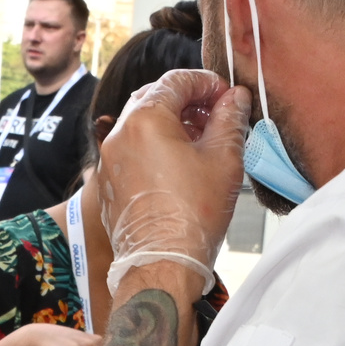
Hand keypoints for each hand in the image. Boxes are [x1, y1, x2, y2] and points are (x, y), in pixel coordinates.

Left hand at [98, 69, 250, 294]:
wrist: (161, 264)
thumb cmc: (192, 215)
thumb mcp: (223, 159)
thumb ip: (229, 120)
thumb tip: (235, 99)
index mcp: (145, 118)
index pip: (176, 80)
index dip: (207, 83)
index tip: (227, 96)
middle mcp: (120, 133)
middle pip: (155, 98)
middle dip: (188, 101)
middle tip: (216, 115)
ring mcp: (110, 159)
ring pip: (142, 124)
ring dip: (172, 124)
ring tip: (202, 141)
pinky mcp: (110, 182)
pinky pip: (133, 150)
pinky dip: (155, 146)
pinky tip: (181, 164)